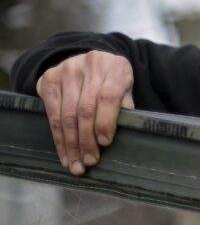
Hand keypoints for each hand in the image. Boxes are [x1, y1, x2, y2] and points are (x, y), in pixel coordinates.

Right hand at [35, 50, 134, 175]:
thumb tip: (120, 135)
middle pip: (85, 109)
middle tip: (90, 161)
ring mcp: (66, 70)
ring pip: (67, 115)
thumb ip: (124, 106)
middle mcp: (89, 65)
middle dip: (86, 140)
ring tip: (76, 164)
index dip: (105, 122)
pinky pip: (52, 114)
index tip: (105, 143)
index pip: (108, 97)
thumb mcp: (126, 87)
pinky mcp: (49, 79)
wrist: (92, 60)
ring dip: (71, 144)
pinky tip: (64, 153)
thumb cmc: (113, 80)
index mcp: (115, 67)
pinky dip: (58, 138)